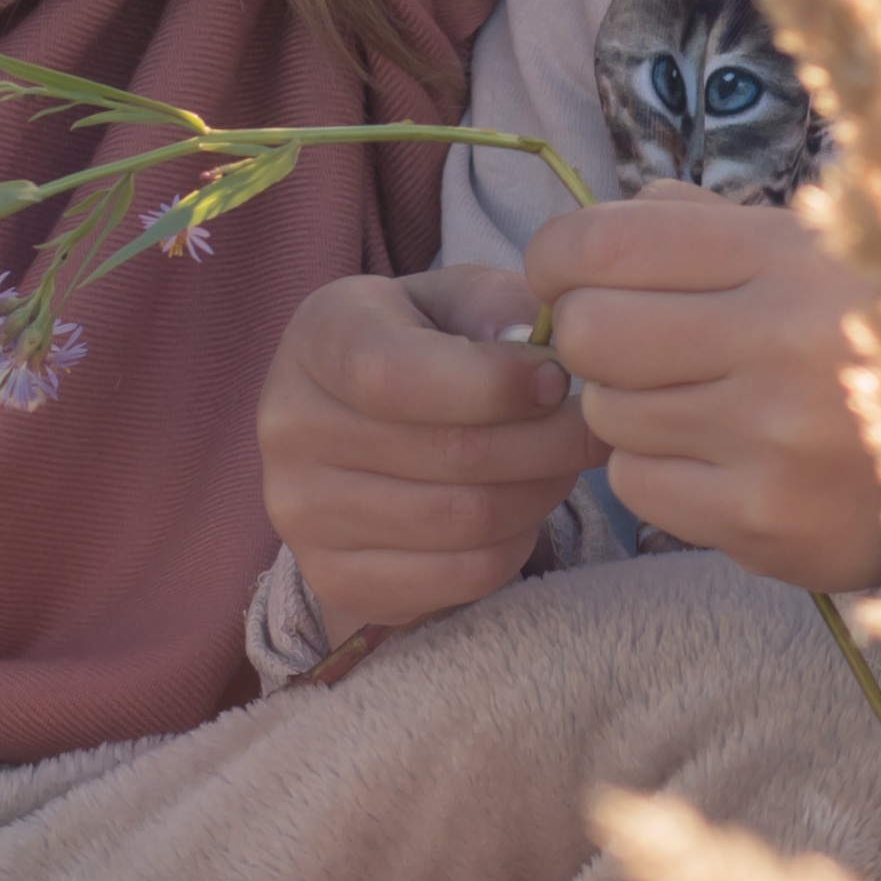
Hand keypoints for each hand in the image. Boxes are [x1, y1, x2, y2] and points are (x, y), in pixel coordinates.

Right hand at [258, 261, 602, 638]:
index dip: (494, 384)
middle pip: (448, 454)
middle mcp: (290, 426)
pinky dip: (514, 546)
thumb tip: (542, 351)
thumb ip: (496, 307)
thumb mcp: (453, 300)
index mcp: (317, 337)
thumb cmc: (422, 346)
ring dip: (540, 494)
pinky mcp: (336, 579)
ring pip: (465, 521)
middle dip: (547, 443)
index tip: (559, 380)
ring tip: (560, 465)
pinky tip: (521, 510)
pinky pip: (460, 577)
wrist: (355, 426)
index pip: (396, 375)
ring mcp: (302, 513)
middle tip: (591, 429)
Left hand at [517, 184, 880, 594]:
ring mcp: (771, 437)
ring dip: (627, 407)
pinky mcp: (762, 519)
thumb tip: (601, 221)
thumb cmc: (870, 338)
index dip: (557, 256)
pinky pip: (636, 484)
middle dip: (589, 336)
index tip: (563, 274)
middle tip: (628, 346)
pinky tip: (712, 458)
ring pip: (606, 413)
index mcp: (788, 256)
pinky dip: (656, 471)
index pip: (608, 241)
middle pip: (591, 331)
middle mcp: (781, 341)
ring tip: (691, 402)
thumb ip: (705, 228)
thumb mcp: (812, 252)